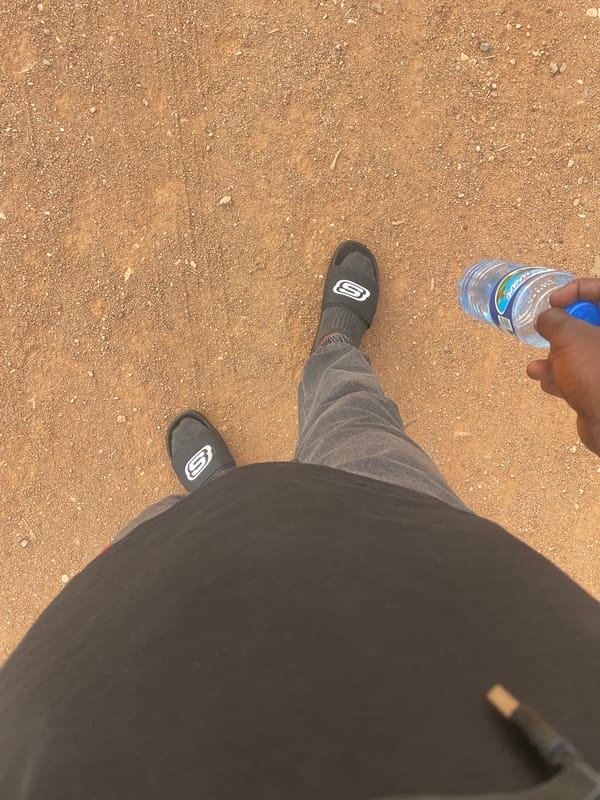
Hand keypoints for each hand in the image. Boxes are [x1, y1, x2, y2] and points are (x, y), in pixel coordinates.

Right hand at [526, 279, 599, 455]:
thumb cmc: (595, 371)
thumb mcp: (567, 335)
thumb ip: (553, 319)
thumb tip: (545, 318)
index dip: (575, 290)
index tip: (552, 301)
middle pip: (590, 323)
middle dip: (561, 331)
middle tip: (545, 335)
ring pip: (582, 352)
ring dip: (555, 359)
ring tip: (537, 368)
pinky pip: (582, 376)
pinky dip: (563, 379)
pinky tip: (546, 384)